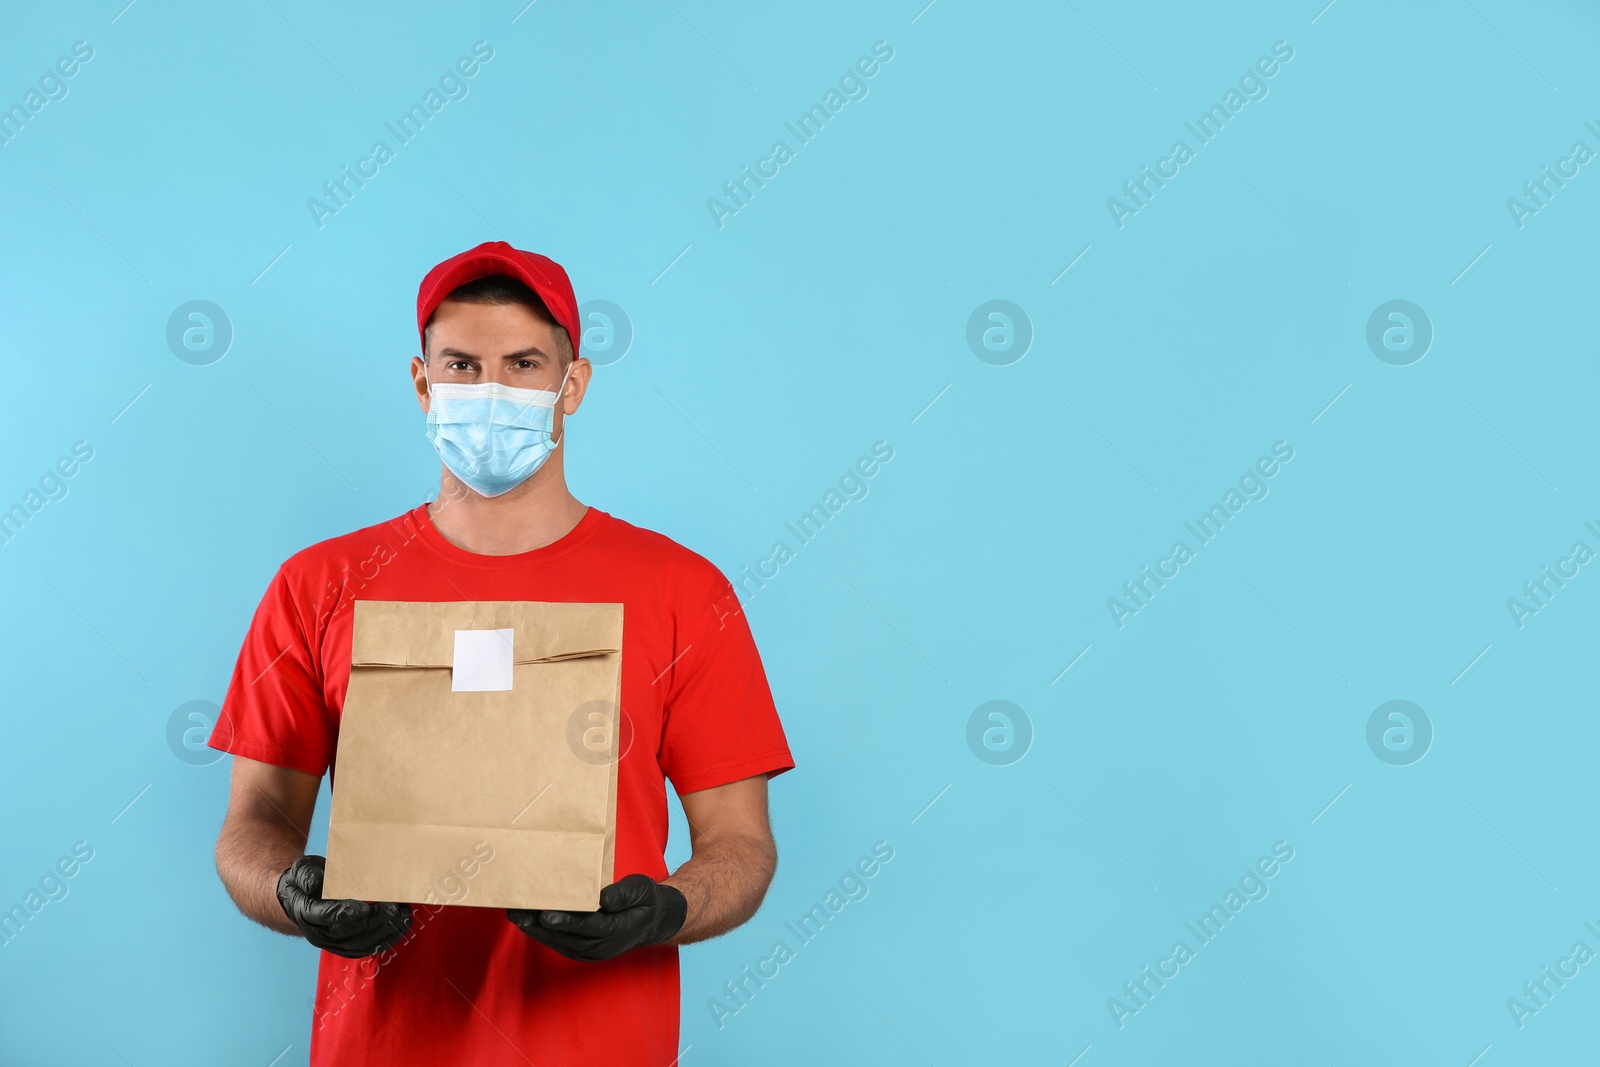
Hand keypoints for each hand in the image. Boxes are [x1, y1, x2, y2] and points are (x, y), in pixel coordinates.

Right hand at [276, 855, 411, 958]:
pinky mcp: (346, 946)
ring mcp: (334, 942)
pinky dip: (386, 938)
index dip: (345, 913)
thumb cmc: (305, 881)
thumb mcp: (301, 870)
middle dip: (373, 921)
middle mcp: (320, 933)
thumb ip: (308, 875)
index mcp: (308, 913)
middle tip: (393, 909)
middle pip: (348, 931)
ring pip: (360, 943)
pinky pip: (367, 947)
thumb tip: (317, 884)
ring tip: (403, 916)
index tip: (365, 908)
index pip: (326, 916)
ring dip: (384, 931)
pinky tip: (401, 925)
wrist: (302, 899)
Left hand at [507, 874, 686, 961]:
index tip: (545, 914)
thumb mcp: (641, 889)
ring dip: (535, 930)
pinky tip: (528, 921)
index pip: (588, 926)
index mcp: (617, 930)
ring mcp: (592, 952)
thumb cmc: (645, 900)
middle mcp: (602, 946)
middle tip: (517, 911)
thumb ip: (622, 894)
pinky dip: (543, 933)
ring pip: (559, 942)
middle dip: (539, 925)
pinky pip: (559, 943)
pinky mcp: (583, 951)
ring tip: (515, 914)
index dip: (566, 921)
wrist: (653, 920)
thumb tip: (604, 898)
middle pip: (566, 937)